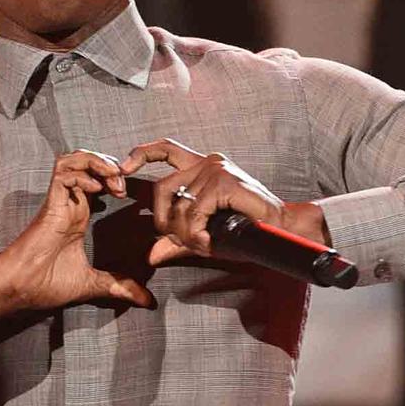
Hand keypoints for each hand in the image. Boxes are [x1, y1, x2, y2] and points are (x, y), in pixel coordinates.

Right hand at [0, 150, 154, 319]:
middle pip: (87, 163)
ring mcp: (59, 201)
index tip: (131, 195)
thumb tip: (148, 301)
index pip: (97, 181)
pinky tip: (97, 189)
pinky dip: (82, 173)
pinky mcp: (50, 203)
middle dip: (110, 165)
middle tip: (124, 184)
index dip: (116, 179)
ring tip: (114, 178)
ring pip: (74, 160)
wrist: (20, 287)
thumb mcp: (93, 284)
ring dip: (97, 162)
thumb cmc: (46, 283)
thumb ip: (119, 286)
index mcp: (78, 216)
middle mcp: (70, 203)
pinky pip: (64, 173)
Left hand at [121, 138, 325, 265]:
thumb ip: (178, 241)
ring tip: (202, 244)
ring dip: (186, 234)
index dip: (140, 154)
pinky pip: (195, 213)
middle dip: (164, 221)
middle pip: (161, 188)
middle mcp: (207, 162)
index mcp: (202, 167)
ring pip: (178, 206)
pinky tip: (208, 243)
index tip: (122, 169)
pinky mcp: (224, 181)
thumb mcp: (205, 236)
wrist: (282, 231)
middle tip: (180, 240)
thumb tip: (152, 255)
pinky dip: (197, 234)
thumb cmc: (248, 231)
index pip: (164, 150)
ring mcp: (216, 169)